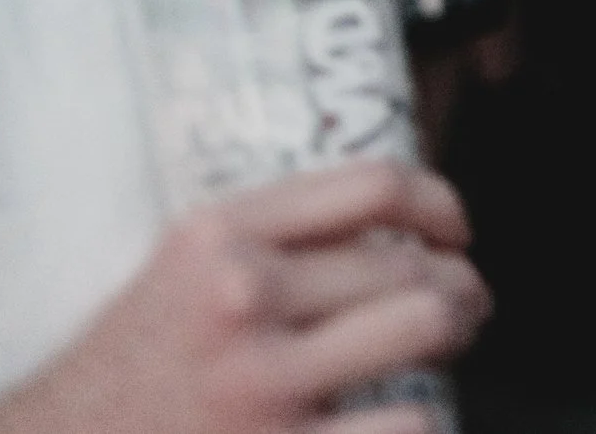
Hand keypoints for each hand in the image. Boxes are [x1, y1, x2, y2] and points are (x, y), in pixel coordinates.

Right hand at [0, 161, 488, 433]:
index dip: (440, 204)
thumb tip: (404, 224)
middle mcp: (240, 295)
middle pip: (413, 264)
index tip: (453, 232)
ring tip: (446, 349)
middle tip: (462, 307)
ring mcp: (260, 380)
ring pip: (425, 328)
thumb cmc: (134, 366)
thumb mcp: (183, 267)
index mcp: (219, 234)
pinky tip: (401, 418)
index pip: (375, 185)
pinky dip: (420, 420)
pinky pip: (410, 423)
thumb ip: (276, 234)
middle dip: (459, 287)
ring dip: (454, 339)